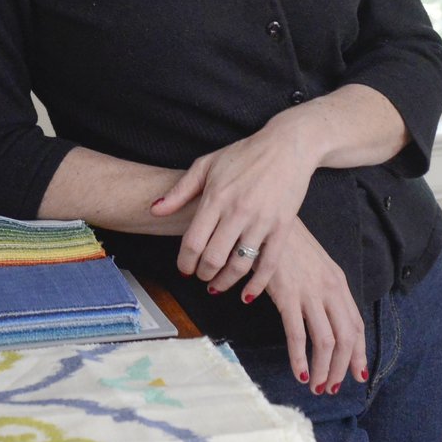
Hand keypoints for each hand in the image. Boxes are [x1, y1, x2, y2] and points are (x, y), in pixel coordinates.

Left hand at [151, 113, 318, 289]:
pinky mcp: (282, 228)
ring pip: (239, 265)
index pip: (193, 241)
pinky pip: (268, 265)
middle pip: (213, 258)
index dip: (184, 262)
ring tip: (216, 286)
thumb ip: (180, 191)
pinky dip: (256, 285)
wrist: (287, 147)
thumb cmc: (244, 154)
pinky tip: (246, 295)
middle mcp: (238, 211)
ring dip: (224, 282)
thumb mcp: (207, 165)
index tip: (183, 269)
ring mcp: (261, 221)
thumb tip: (154, 209)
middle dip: (202, 274)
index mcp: (216, 197)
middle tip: (200, 276)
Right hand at [245, 222, 366, 393]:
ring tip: (316, 386)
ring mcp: (310, 292)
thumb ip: (323, 290)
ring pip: (326, 341)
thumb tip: (326, 318)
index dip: (359, 353)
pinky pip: (297, 333)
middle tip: (331, 387)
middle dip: (341, 368)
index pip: (357, 325)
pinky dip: (299, 357)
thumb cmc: (287, 245)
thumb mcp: (314, 266)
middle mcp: (330, 289)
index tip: (357, 373)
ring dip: (323, 369)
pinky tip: (299, 372)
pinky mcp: (287, 295)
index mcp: (338, 283)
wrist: (266, 222)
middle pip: (346, 338)